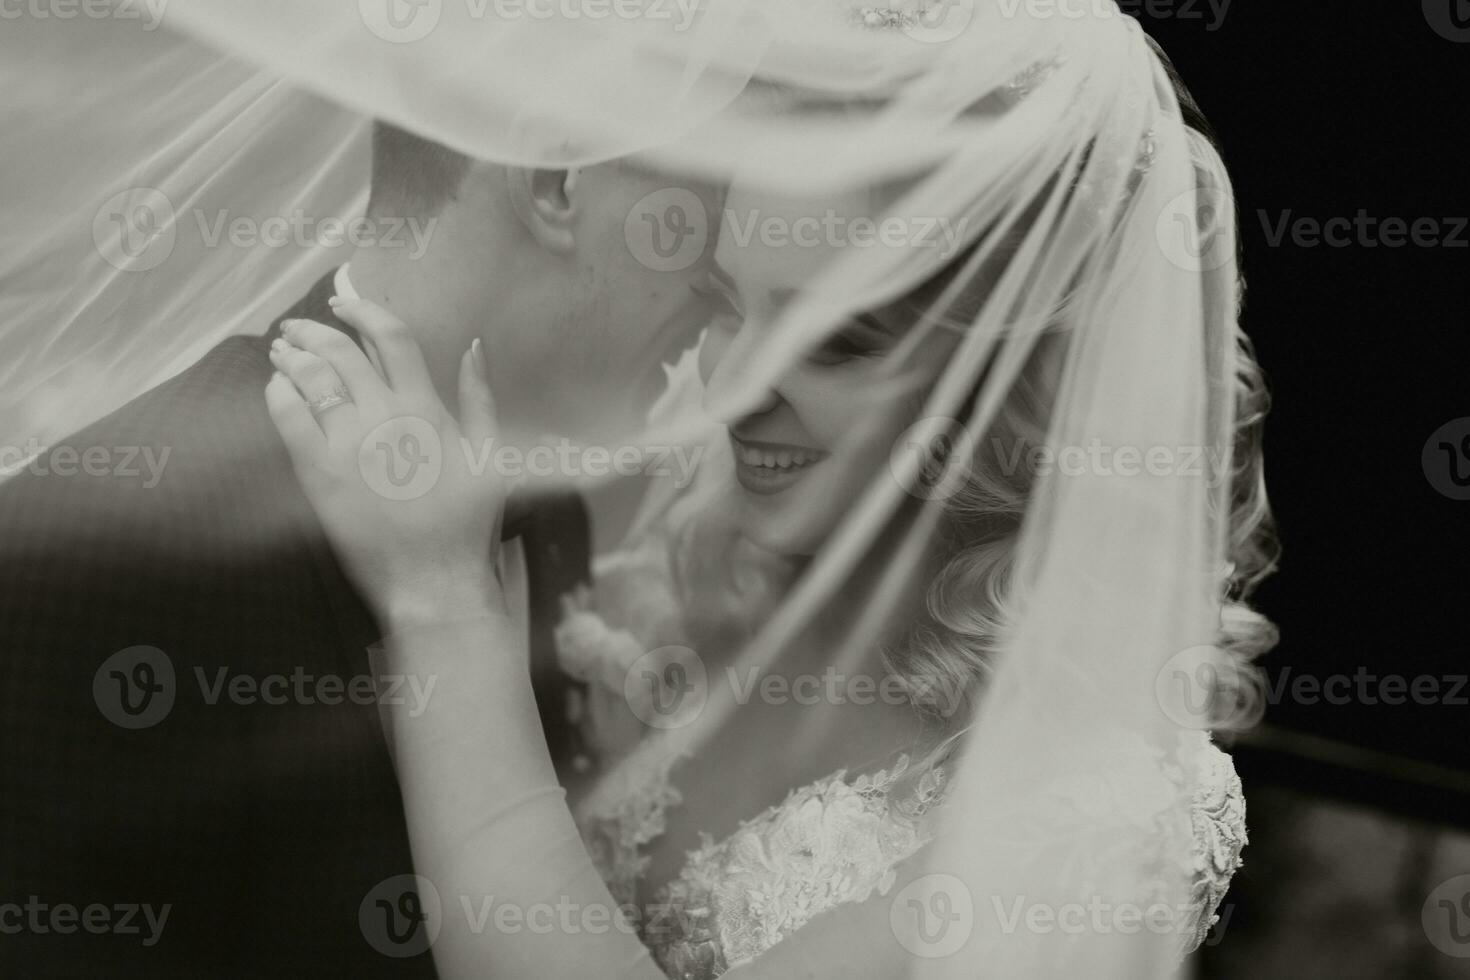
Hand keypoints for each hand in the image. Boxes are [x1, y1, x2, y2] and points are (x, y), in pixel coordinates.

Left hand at [265, 298, 504, 624]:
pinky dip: (278, 395)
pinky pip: (288, 418)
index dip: (364, 311)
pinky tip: (277, 391)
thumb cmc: (468, 524)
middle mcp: (387, 418)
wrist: (435, 580)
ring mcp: (349, 445)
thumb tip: (474, 346)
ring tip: (282, 353)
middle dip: (314, 331)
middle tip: (299, 329)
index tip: (345, 303)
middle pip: (341, 351)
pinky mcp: (320, 475)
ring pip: (311, 378)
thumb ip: (480, 397)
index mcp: (428, 410)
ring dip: (292, 357)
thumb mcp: (490, 456)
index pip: (391, 338)